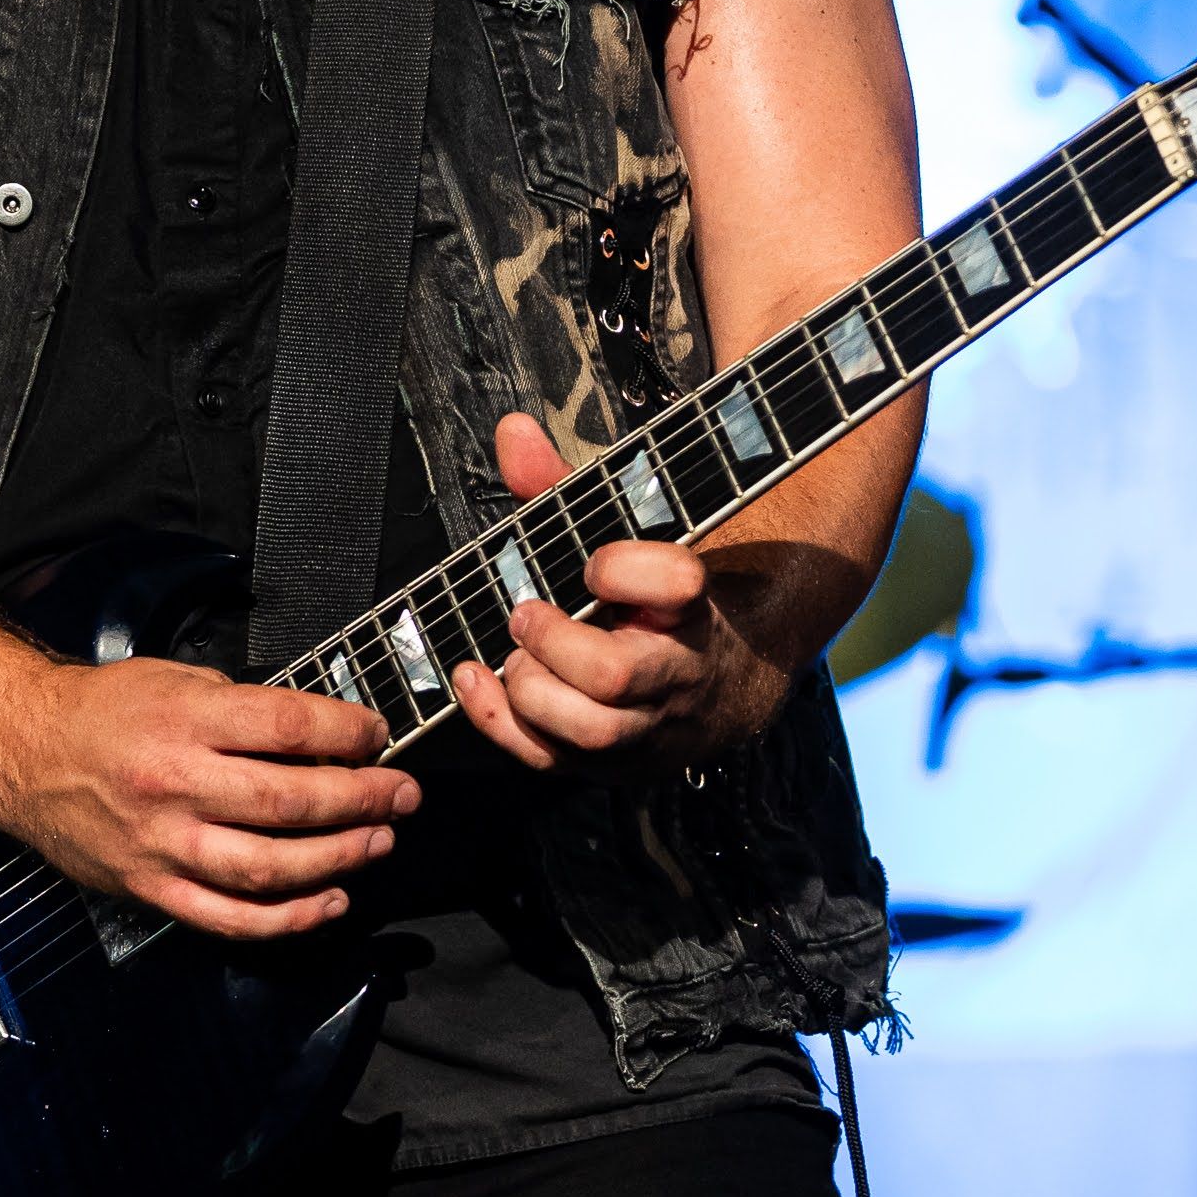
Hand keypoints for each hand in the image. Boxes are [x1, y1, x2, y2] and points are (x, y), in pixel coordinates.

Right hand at [0, 655, 419, 939]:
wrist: (24, 752)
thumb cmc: (103, 712)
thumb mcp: (176, 680)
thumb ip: (245, 709)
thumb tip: (321, 737)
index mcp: (183, 720)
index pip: (286, 727)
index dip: (347, 733)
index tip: (378, 735)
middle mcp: (174, 784)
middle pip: (289, 800)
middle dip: (362, 799)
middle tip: (402, 795)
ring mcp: (162, 844)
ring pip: (268, 867)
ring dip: (338, 858)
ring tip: (378, 842)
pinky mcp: (151, 888)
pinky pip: (230, 917)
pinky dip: (288, 918)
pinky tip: (329, 902)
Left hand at [447, 411, 766, 771]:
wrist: (721, 686)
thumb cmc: (654, 603)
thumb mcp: (621, 538)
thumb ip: (561, 485)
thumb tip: (511, 430)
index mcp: (692, 603)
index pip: (679, 581)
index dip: (626, 567)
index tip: (596, 564)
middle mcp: (678, 670)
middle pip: (615, 673)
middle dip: (553, 643)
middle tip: (528, 614)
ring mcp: (647, 727)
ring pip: (589, 728)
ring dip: (531, 688)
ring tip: (515, 656)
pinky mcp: (613, 765)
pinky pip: (554, 759)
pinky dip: (500, 723)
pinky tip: (475, 680)